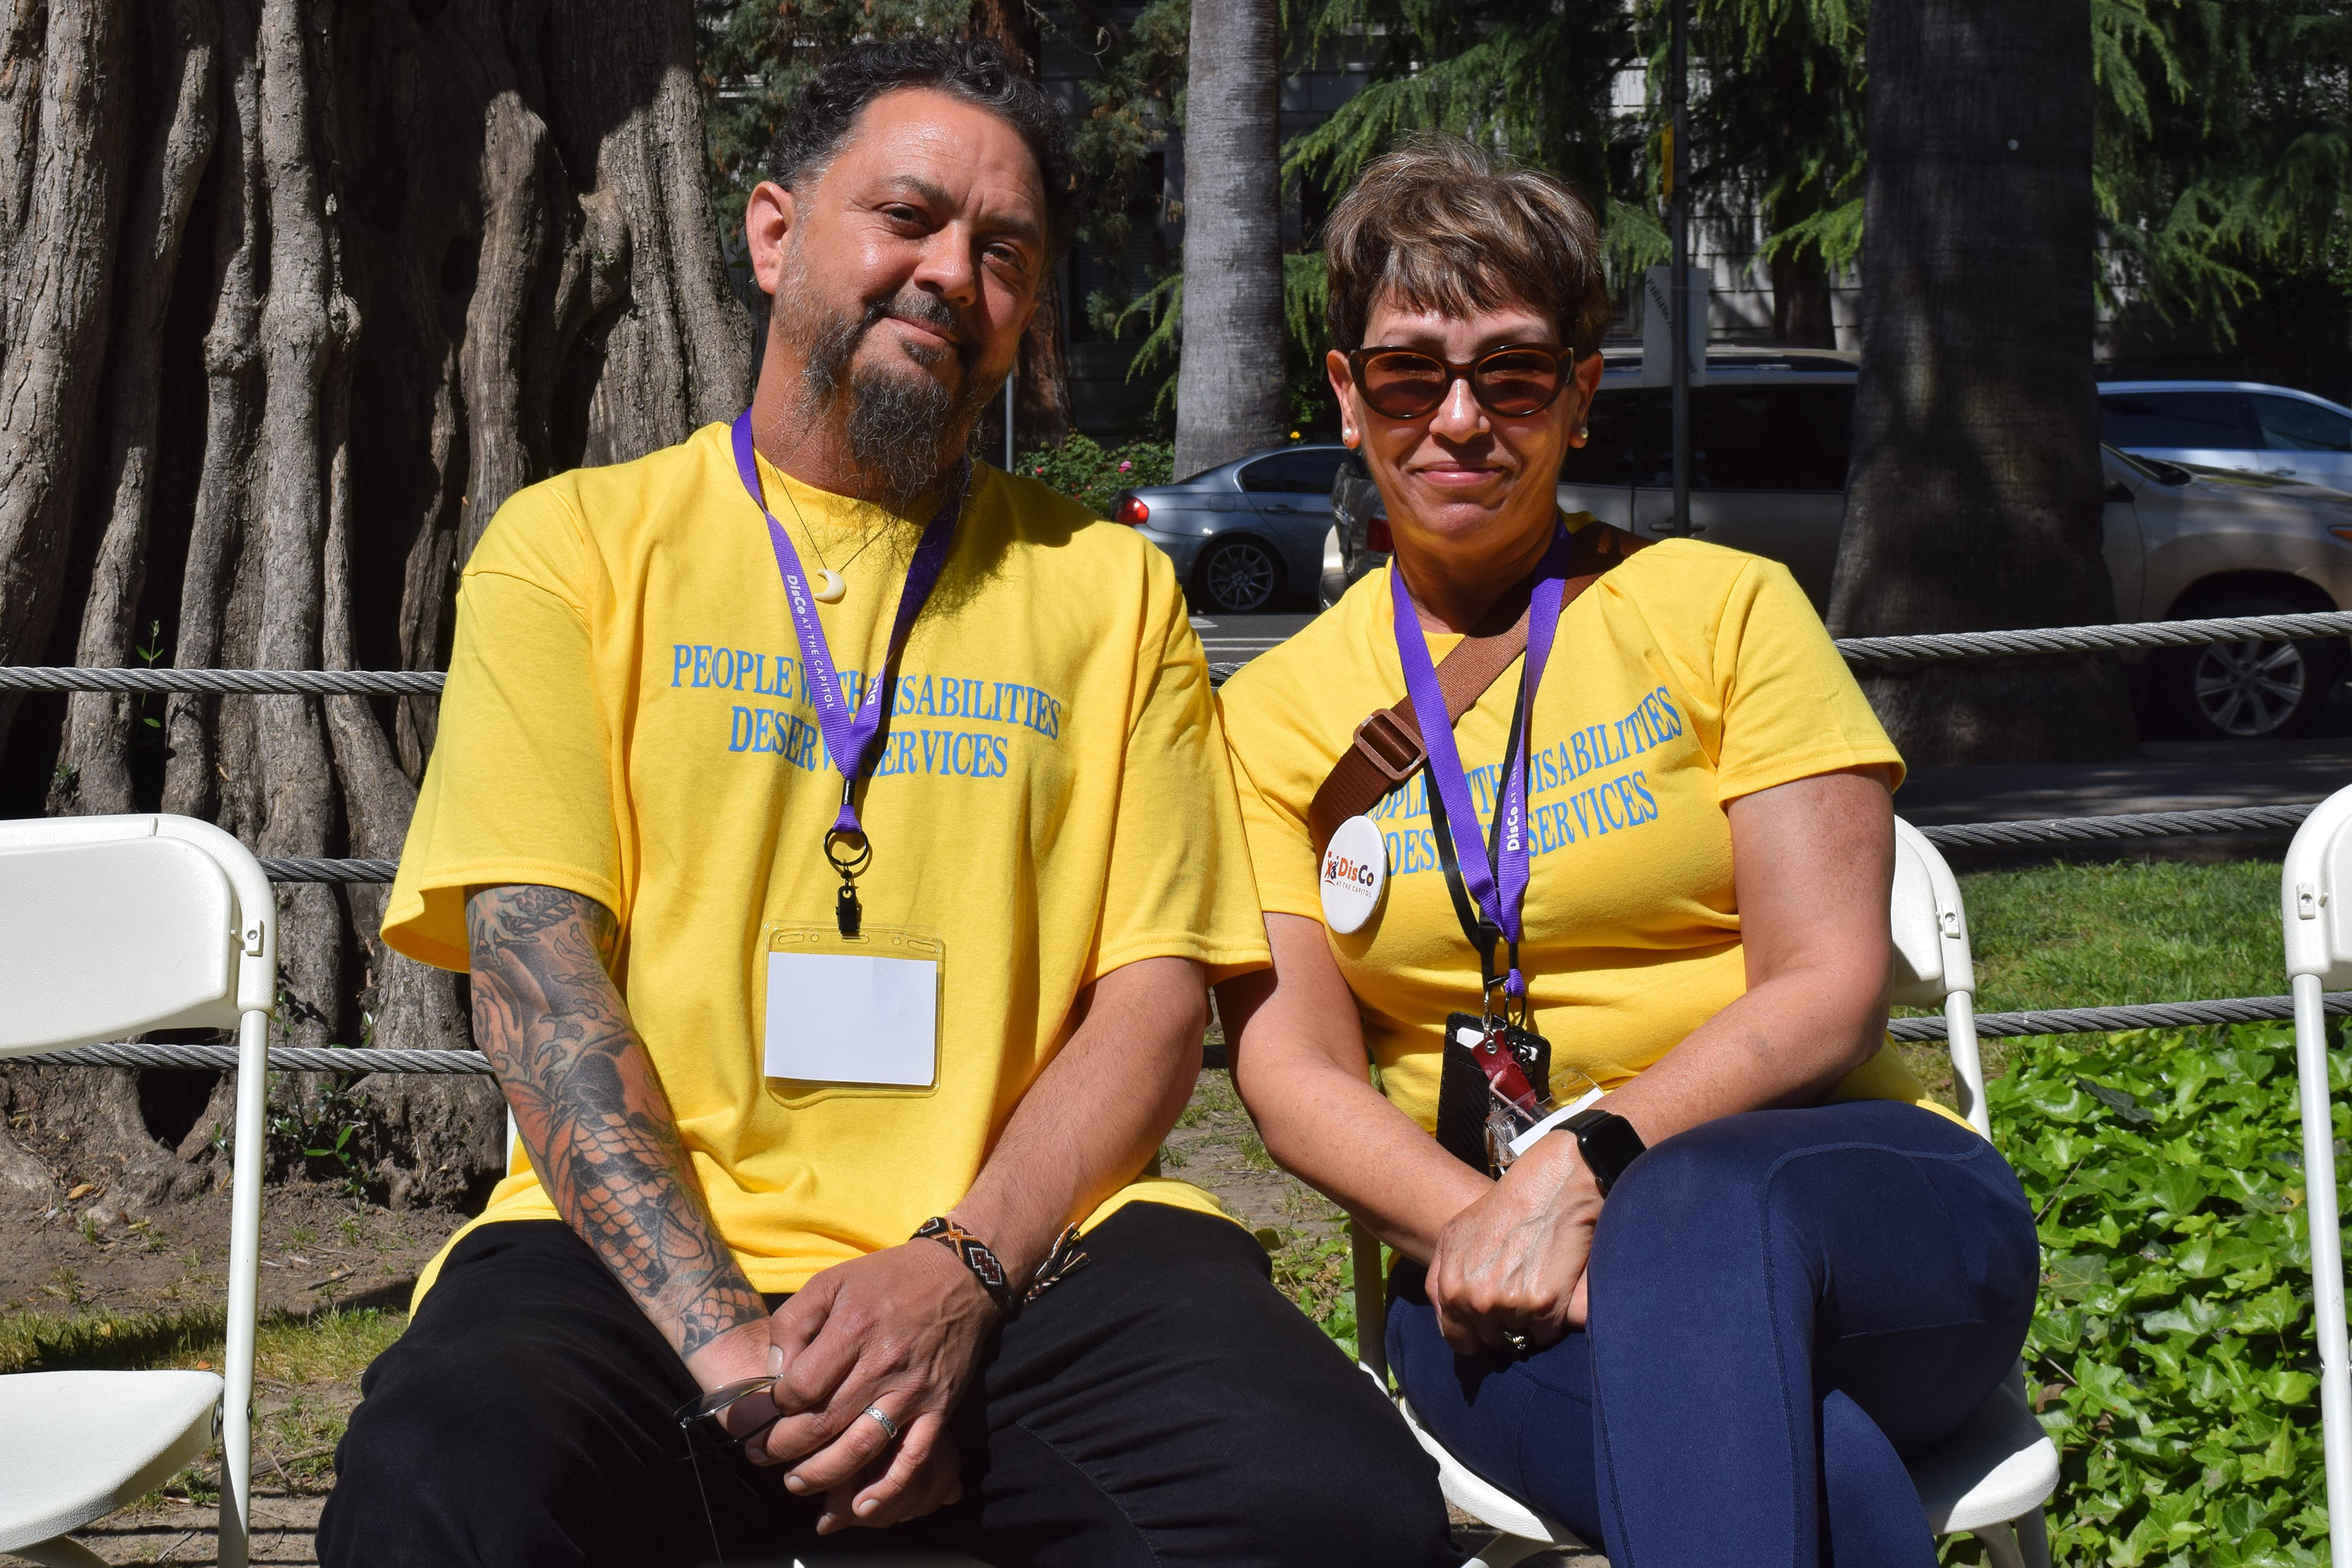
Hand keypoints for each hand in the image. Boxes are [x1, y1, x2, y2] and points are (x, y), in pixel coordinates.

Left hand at [748, 1235, 1001, 1528]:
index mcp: (853, 1328)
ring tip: (796, 1483)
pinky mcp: (939, 1407)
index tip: (764, 1413)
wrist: (959, 1275)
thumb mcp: (831, 1281)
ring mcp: (912, 1389)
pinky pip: (914, 1457)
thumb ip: (794, 1322)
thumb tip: (774, 1371)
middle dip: (783, 1448)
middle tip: (760, 1456)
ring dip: (822, 1475)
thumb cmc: (889, 1278)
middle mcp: (882, 1363)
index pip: (800, 1387)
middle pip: (823, 1423)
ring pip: (861, 1447)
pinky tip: (862, 1505)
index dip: (774, 1407)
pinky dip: (888, 1488)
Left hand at [1425, 1131, 1603, 1353]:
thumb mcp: (1454, 1236)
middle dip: (1503, 1325)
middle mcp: (1475, 1300)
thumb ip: (1441, 1279)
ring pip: (1520, 1338)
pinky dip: (1552, 1321)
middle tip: (1517, 1294)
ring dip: (1528, 1322)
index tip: (1486, 1328)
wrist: (1549, 1187)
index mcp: (1450, 1288)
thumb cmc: (1503, 1208)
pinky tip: (1552, 1291)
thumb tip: (1447, 1315)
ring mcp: (1509, 1305)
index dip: (1473, 1335)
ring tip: (1535, 1286)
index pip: (1457, 1338)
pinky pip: (1546, 1335)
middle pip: (1491, 1340)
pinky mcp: (1544, 1306)